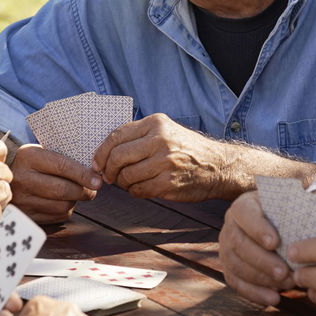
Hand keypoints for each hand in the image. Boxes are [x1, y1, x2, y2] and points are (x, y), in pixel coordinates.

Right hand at [9, 144, 101, 223]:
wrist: (5, 178)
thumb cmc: (33, 164)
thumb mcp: (42, 152)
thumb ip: (65, 158)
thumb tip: (94, 173)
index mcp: (28, 157)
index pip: (62, 166)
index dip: (83, 175)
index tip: (97, 181)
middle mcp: (22, 178)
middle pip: (62, 190)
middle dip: (83, 191)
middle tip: (92, 189)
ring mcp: (22, 200)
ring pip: (61, 206)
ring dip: (75, 201)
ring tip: (76, 194)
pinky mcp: (26, 216)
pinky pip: (56, 217)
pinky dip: (65, 210)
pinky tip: (63, 202)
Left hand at [92, 114, 231, 200]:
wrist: (218, 166)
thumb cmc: (187, 149)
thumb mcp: (166, 131)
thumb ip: (139, 136)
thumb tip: (105, 152)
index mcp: (156, 123)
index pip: (116, 136)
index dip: (101, 152)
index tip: (97, 163)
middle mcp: (160, 140)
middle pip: (117, 157)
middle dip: (108, 170)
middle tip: (109, 177)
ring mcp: (165, 162)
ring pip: (126, 176)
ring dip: (122, 183)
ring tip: (129, 182)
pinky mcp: (168, 183)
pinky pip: (138, 190)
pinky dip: (135, 192)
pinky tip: (141, 188)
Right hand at [220, 191, 294, 305]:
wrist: (278, 228)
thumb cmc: (287, 215)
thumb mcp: (289, 205)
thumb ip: (296, 205)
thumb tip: (309, 203)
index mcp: (244, 206)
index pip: (245, 214)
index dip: (257, 229)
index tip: (275, 242)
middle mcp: (230, 226)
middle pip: (239, 244)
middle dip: (262, 260)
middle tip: (284, 272)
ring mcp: (226, 248)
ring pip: (236, 265)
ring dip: (261, 279)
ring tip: (286, 285)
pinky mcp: (229, 268)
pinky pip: (236, 283)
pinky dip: (255, 293)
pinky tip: (274, 298)